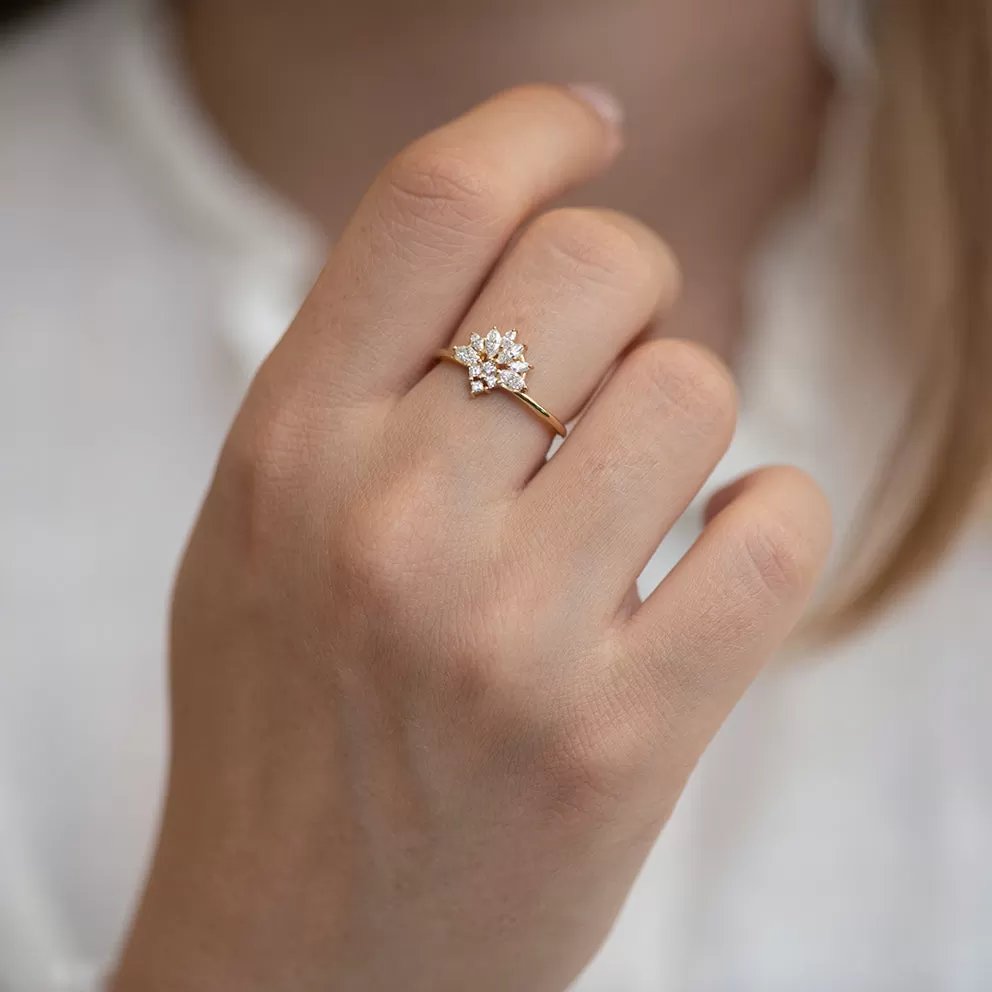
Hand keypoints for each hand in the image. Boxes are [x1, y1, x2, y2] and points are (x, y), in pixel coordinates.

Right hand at [113, 85, 830, 991]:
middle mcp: (390, 520)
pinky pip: (773, 530)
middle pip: (598, 267)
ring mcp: (510, 634)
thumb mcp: (260, 528)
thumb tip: (507, 244)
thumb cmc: (283, 729)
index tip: (585, 131)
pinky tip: (710, 558)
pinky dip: (768, 522)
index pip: (436, 202)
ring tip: (633, 494)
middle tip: (607, 356)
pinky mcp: (623, 737)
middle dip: (631, 283)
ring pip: (698, 389)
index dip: (534, 128)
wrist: (298, 957)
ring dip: (688, 417)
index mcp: (287, 452)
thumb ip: (356, 380)